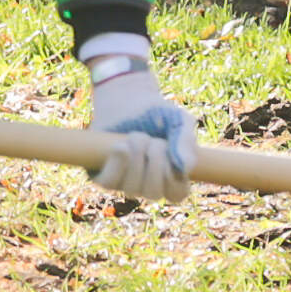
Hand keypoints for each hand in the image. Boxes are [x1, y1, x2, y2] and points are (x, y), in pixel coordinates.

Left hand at [81, 34, 197, 204]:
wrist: (127, 97)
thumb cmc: (158, 113)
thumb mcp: (179, 121)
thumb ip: (186, 141)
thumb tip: (186, 167)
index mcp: (171, 176)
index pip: (177, 194)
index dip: (176, 179)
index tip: (171, 156)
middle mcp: (148, 184)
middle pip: (153, 193)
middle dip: (154, 162)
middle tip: (152, 140)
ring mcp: (125, 182)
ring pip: (131, 188)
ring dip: (136, 158)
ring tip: (137, 137)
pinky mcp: (104, 173)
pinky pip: (109, 183)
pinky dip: (117, 165)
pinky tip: (121, 147)